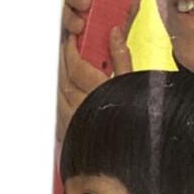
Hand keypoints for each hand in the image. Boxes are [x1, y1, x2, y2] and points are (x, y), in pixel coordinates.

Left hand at [54, 0, 143, 139]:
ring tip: (67, 64)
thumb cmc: (135, 123)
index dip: (71, 49)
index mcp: (98, 94)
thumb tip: (114, 33)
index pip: (76, 66)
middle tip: (68, 45)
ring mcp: (72, 121)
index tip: (72, 37)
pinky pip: (58, 107)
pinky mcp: (69, 131)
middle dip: (64, 58)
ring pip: (59, 91)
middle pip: (64, 76)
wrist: (124, 161)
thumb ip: (121, 58)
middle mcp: (80, 108)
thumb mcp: (133, 84)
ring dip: (61, 75)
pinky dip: (61, 94)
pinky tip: (68, 89)